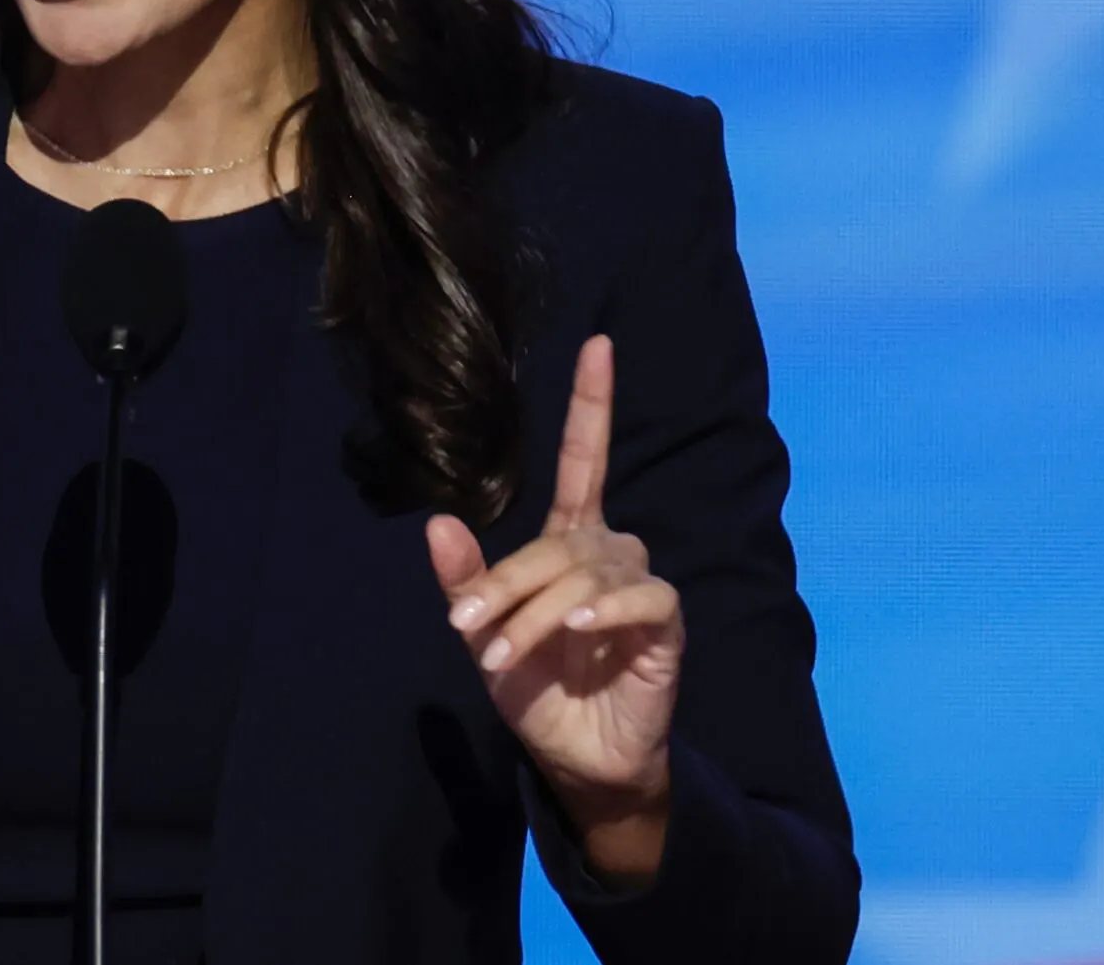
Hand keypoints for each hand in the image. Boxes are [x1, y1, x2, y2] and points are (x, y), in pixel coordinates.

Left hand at [427, 335, 683, 874]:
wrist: (575, 757)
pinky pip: (643, 596)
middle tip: (466, 630)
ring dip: (537, 611)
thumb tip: (437, 522)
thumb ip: (465, 581)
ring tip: (503, 655)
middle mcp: (608, 550)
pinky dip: (606, 606)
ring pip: (587, 569)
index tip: (599, 345)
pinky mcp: (666, 623)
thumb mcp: (484, 634)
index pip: (585, 458)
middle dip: (506, 584)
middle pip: (557, 540)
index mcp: (568, 540)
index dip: (591, 404)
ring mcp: (640, 585)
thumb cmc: (533, 687)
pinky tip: (580, 626)